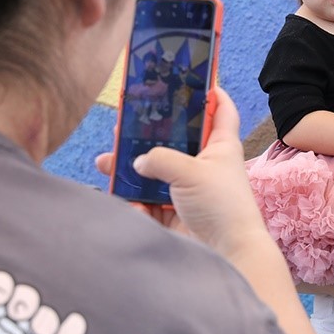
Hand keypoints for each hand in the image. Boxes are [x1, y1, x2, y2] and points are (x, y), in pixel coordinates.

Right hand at [101, 88, 269, 257]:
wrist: (228, 254)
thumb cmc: (222, 206)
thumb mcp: (190, 172)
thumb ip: (159, 159)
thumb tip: (137, 161)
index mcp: (220, 146)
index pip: (221, 110)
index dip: (210, 93)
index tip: (194, 79)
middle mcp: (206, 165)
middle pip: (174, 141)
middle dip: (147, 135)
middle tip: (123, 126)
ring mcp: (189, 190)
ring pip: (156, 172)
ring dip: (131, 169)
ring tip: (106, 163)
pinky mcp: (176, 213)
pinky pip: (149, 201)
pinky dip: (135, 202)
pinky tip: (128, 203)